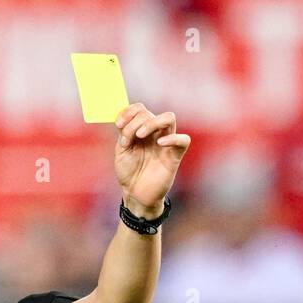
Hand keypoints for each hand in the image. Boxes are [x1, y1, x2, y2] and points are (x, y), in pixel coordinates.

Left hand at [114, 102, 190, 218]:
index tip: (118, 124)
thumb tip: (125, 121)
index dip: (129, 111)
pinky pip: (183, 140)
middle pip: (150, 112)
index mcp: (141, 129)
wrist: (135, 193)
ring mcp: (166, 143)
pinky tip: (159, 144)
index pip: (140, 109)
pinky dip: (173, 138)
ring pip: (169, 118)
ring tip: (140, 135)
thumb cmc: (129, 172)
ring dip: (152, 122)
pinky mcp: (175, 156)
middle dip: (136, 121)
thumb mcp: (121, 151)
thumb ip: (124, 134)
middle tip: (129, 136)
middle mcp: (154, 133)